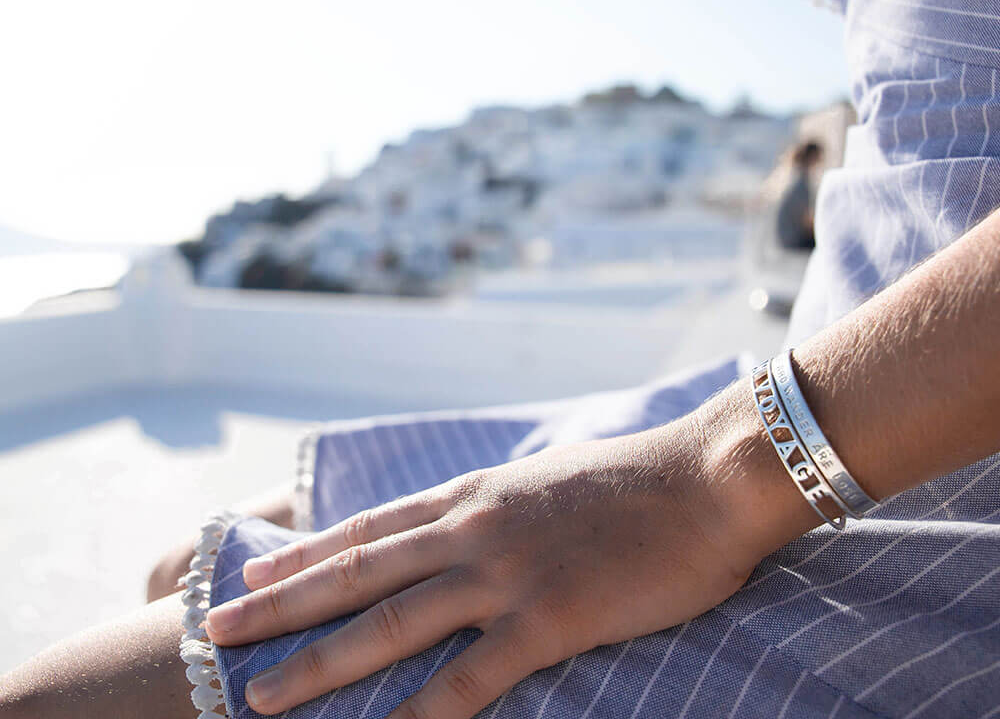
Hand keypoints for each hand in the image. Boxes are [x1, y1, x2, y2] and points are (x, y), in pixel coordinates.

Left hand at [205, 395, 807, 718]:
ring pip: (390, 626)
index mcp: (472, 495)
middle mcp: (471, 529)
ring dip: (318, 667)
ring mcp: (505, 574)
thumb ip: (499, 502)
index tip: (250, 570)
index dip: (305, 552)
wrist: (702, 477)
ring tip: (259, 698)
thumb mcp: (546, 479)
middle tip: (215, 628)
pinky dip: (418, 714)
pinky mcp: (548, 619)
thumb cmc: (634, 480)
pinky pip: (469, 679)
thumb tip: (465, 517)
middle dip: (279, 604)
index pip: (369, 529)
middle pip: (356, 573)